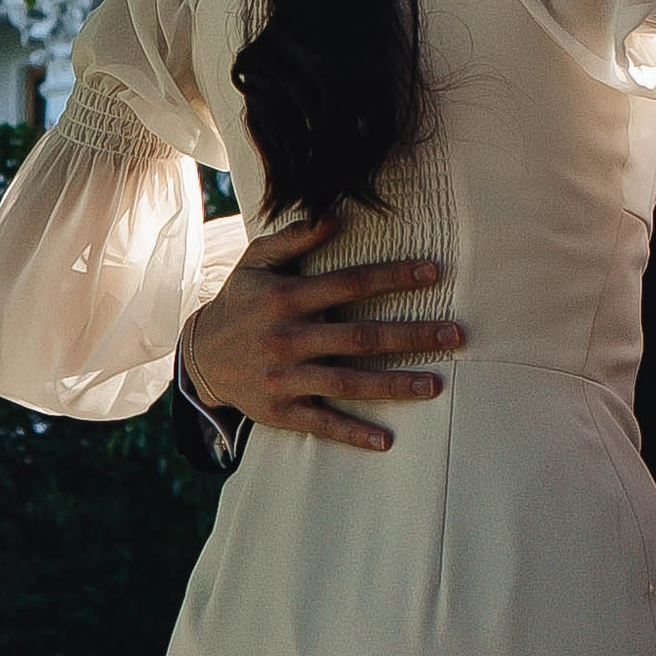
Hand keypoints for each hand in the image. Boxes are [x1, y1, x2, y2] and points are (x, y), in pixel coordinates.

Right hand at [183, 219, 461, 451]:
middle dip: (412, 336)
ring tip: (435, 385)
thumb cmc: (240, 301)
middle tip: (455, 334)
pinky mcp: (281, 411)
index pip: (350, 283)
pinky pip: (322, 424)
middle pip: (360, 338)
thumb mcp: (257, 261)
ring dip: (394, 385)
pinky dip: (353, 433)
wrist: (200, 357)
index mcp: (287, 298)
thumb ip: (295, 237)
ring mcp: (285, 378)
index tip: (434, 272)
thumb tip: (337, 214)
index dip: (393, 276)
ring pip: (348, 383)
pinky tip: (386, 440)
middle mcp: (288, 338)